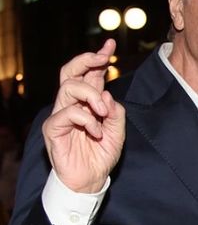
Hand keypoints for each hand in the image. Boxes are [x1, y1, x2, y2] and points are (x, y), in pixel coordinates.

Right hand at [42, 39, 125, 192]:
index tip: (110, 45)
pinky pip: (67, 113)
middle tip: (102, 59)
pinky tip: (96, 132)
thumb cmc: (101, 154)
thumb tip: (106, 93)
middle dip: (86, 60)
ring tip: (103, 112)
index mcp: (89, 102)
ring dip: (91, 95)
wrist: (90, 179)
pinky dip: (86, 120)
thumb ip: (115, 111)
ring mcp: (61, 115)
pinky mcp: (53, 129)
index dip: (98, 57)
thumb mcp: (118, 131)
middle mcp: (73, 104)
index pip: (90, 74)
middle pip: (70, 72)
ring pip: (68, 88)